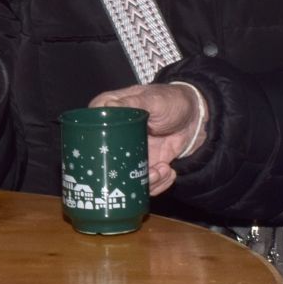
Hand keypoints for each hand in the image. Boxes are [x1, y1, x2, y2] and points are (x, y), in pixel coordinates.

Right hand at [91, 83, 205, 195]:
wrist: (194, 119)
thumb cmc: (171, 101)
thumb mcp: (153, 100)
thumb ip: (133, 103)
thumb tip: (108, 106)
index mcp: (110, 114)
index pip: (89, 131)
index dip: (92, 146)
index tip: (108, 155)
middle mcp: (116, 136)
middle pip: (104, 161)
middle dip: (123, 173)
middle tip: (147, 170)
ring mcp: (129, 154)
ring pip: (124, 178)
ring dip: (145, 181)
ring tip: (161, 170)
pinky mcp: (143, 166)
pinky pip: (142, 183)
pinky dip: (157, 183)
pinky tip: (168, 171)